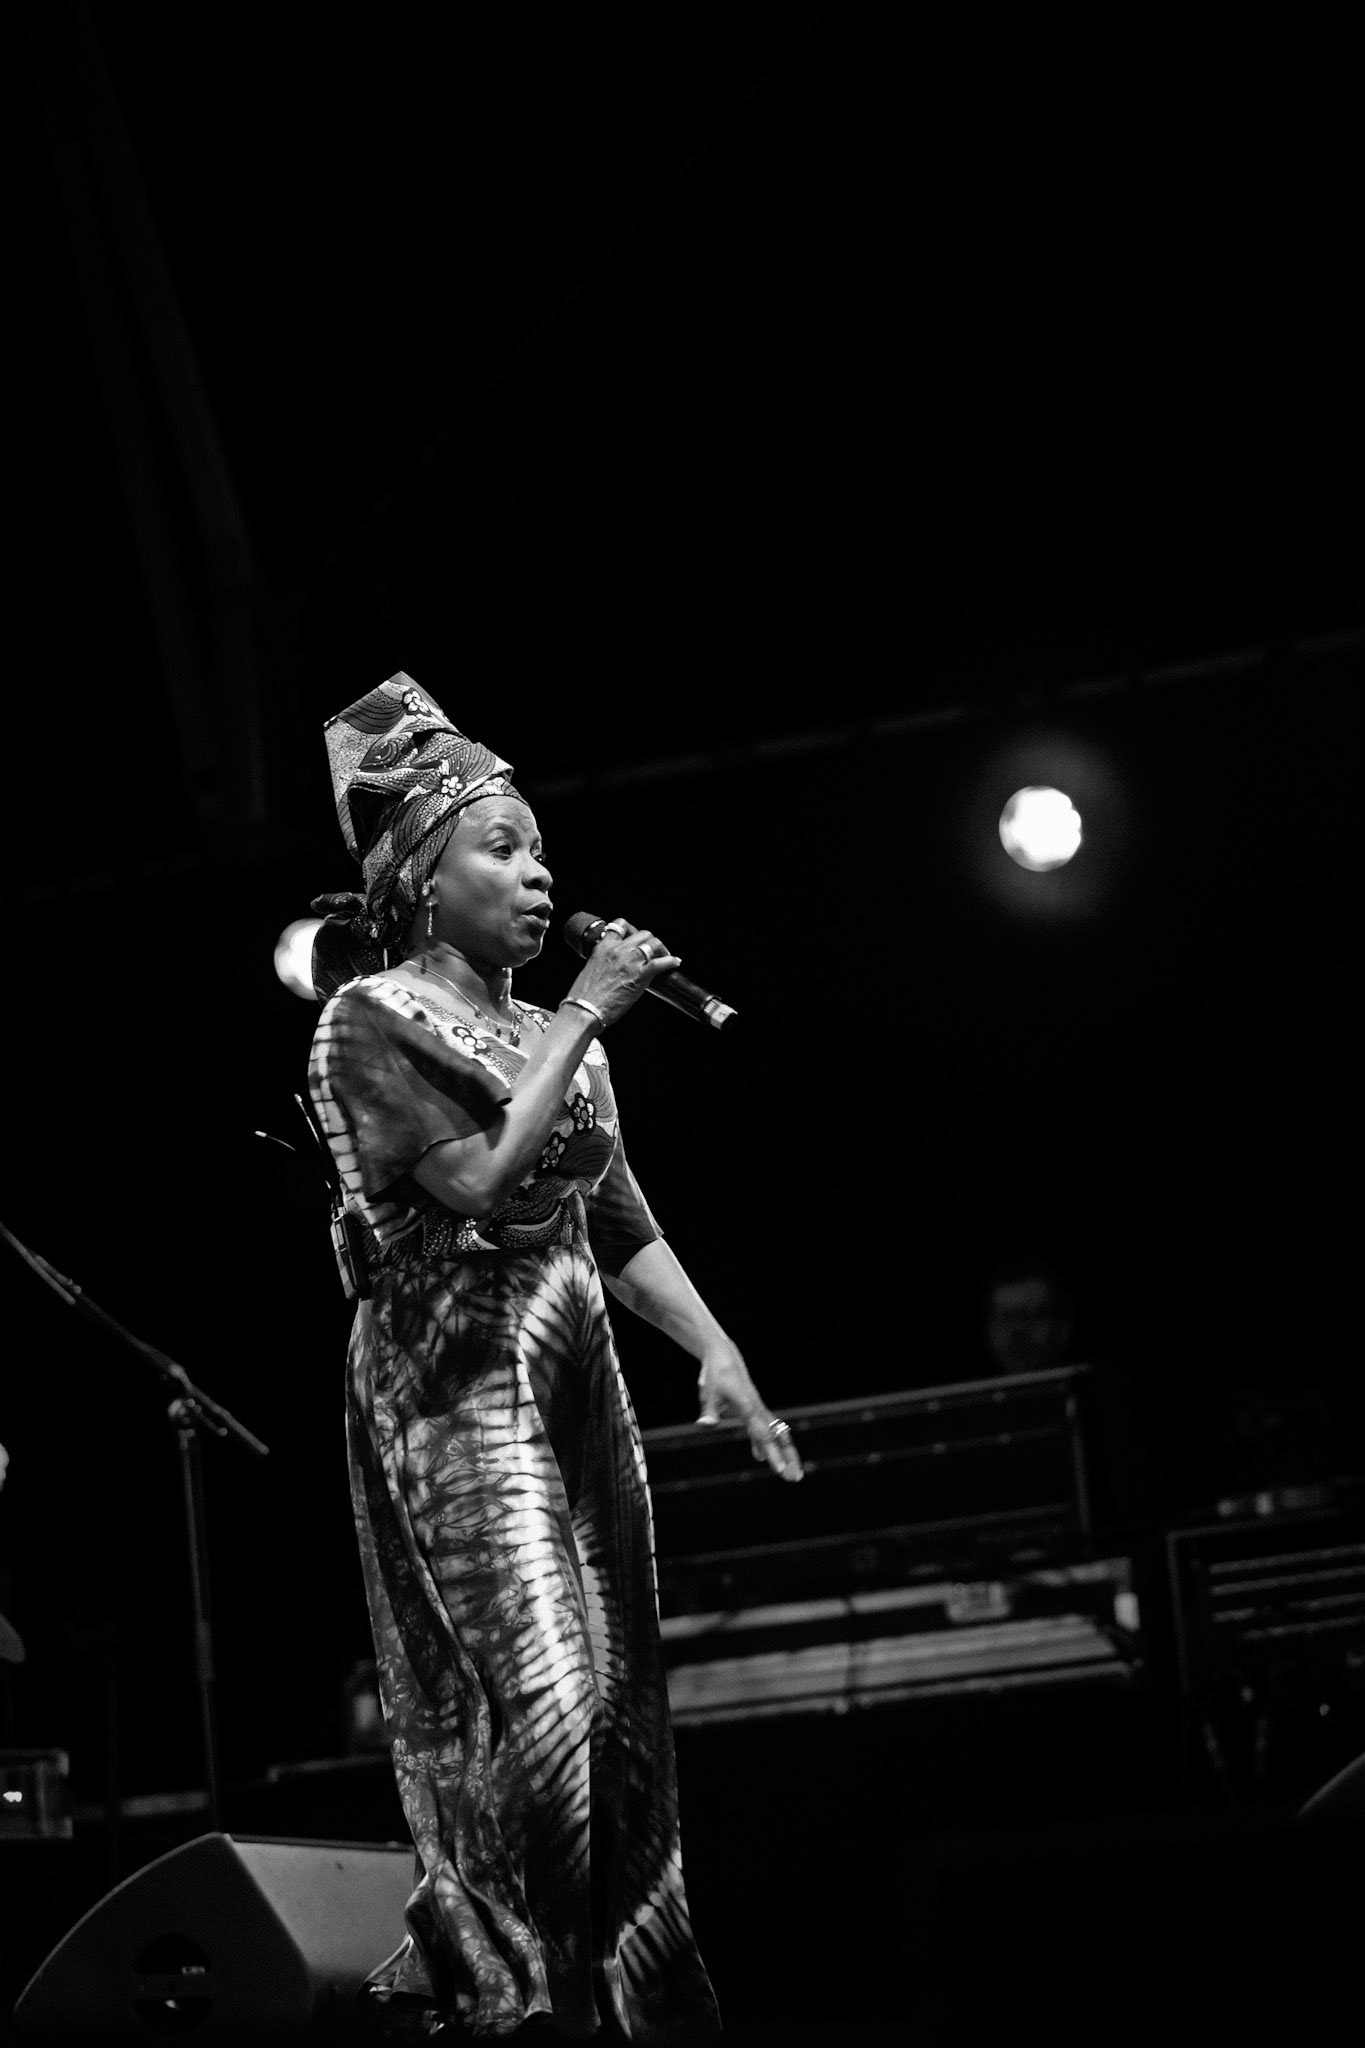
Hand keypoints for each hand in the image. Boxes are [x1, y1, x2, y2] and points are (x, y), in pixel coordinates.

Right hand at [567, 918, 681, 1029]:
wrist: (585, 1010)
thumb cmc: (585, 996)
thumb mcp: (591, 969)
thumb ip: (603, 961)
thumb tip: (613, 965)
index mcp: (603, 947)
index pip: (620, 926)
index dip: (631, 929)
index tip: (635, 937)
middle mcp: (618, 950)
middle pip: (642, 934)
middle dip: (650, 941)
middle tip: (653, 951)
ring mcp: (630, 961)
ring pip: (653, 943)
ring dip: (661, 949)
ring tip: (665, 956)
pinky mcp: (640, 975)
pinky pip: (661, 963)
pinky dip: (670, 961)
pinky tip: (675, 962)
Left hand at [696, 1343, 803, 1482]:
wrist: (723, 1355)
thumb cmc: (715, 1374)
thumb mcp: (708, 1392)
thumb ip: (709, 1411)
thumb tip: (705, 1426)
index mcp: (748, 1407)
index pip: (763, 1435)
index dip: (771, 1453)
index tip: (780, 1470)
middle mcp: (757, 1409)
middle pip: (777, 1437)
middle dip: (788, 1458)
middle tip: (796, 1479)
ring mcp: (757, 1409)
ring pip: (777, 1434)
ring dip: (785, 1453)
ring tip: (793, 1473)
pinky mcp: (753, 1409)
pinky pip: (765, 1430)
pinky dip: (767, 1444)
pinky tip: (759, 1456)